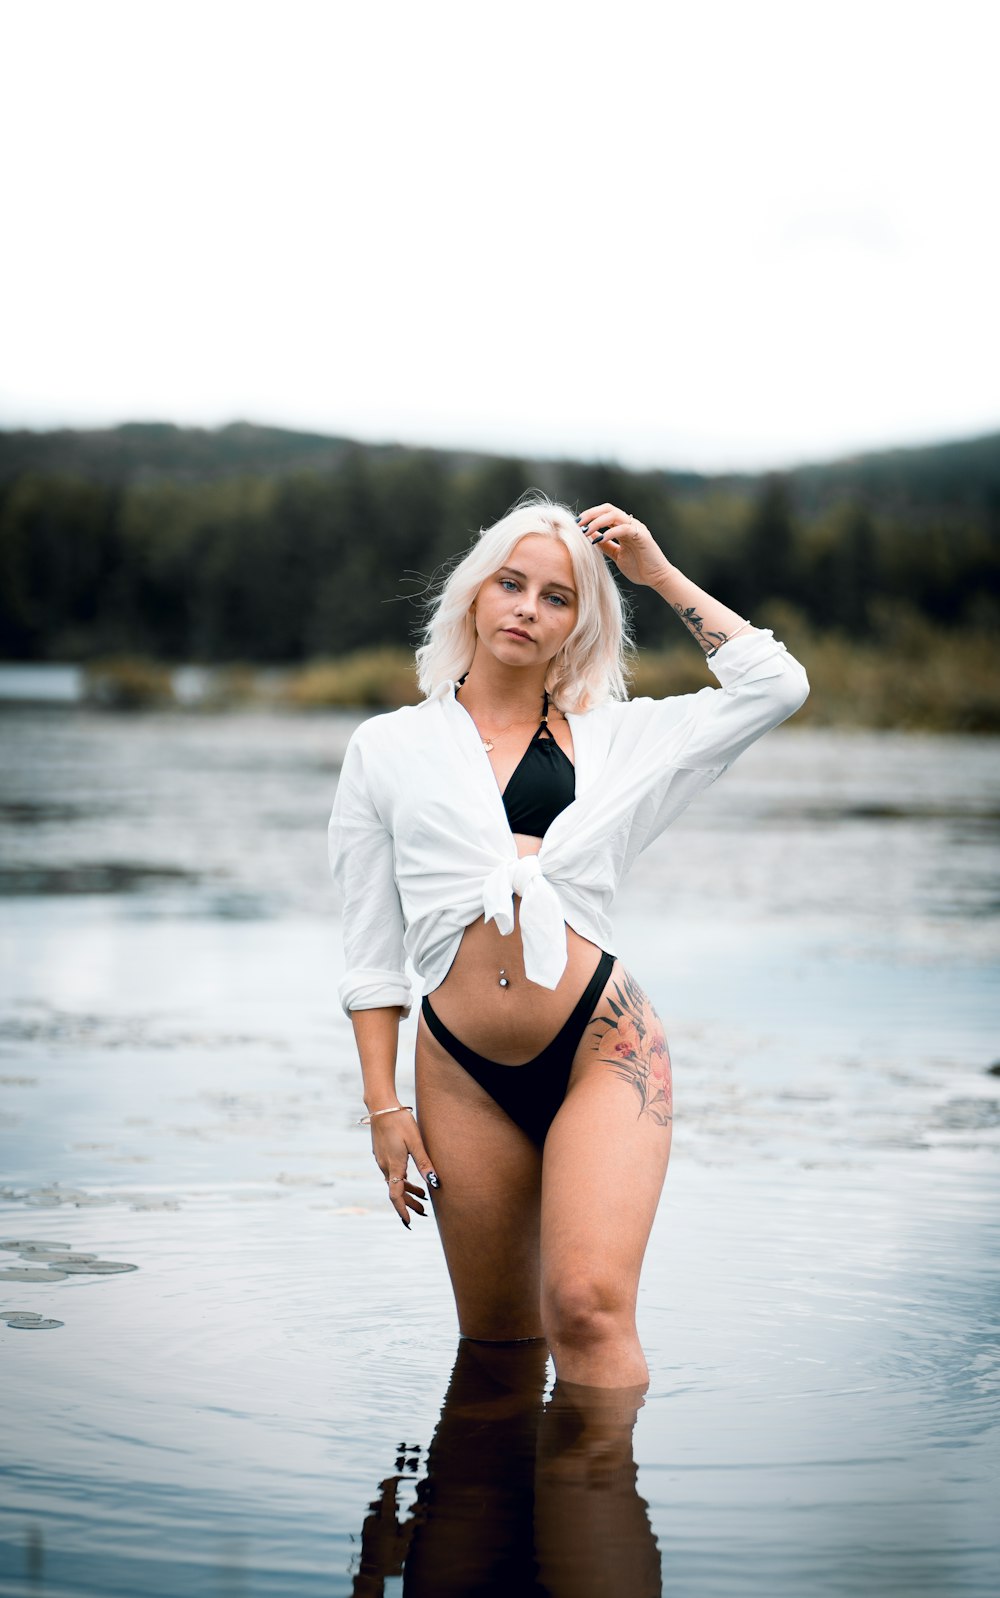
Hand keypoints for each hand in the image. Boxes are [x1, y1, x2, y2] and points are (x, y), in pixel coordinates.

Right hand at [371, 1109, 438, 1228]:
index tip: (409, 1221)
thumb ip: (424, 1163)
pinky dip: (402, 1180)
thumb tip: (435, 1183)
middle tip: (424, 1212)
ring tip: (423, 1197)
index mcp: (394, 1165)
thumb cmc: (400, 1121)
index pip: (395, 1195)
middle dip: (409, 1204)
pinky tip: (410, 1179)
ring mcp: (382, 1160)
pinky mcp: (382, 1153)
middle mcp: (385, 1165)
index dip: (402, 1210)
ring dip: (407, 1192)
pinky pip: (391, 1173)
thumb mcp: (416, 1142)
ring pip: (394, 1182)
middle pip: (396, 1191)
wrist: (381, 1106)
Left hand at [578, 503, 671, 588]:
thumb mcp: (616, 554)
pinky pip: (624, 528)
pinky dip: (610, 532)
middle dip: (591, 514)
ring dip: (597, 521)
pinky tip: (599, 540)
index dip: (590, 515)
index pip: (605, 512)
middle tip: (578, 524)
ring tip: (585, 531)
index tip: (576, 524)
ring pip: (614, 515)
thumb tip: (589, 536)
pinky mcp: (642, 536)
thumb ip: (605, 544)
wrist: (656, 578)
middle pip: (608, 509)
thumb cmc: (638, 568)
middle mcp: (630, 524)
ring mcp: (637, 528)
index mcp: (623, 527)